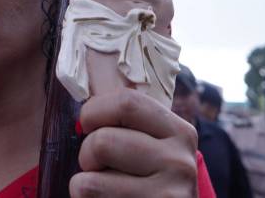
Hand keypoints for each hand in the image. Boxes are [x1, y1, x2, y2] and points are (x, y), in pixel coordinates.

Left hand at [70, 89, 198, 196]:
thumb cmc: (151, 181)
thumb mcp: (154, 145)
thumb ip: (129, 120)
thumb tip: (90, 79)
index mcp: (180, 131)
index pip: (127, 102)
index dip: (95, 110)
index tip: (89, 124)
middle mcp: (179, 162)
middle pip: (102, 141)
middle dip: (86, 153)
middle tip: (95, 164)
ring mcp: (167, 195)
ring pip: (91, 180)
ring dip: (84, 183)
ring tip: (102, 187)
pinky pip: (90, 197)